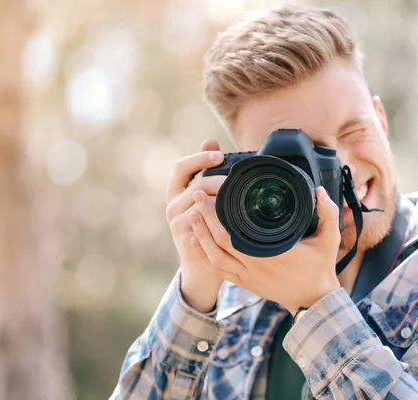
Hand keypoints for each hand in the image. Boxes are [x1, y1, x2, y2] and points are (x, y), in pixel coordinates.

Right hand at [165, 138, 225, 312]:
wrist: (200, 267)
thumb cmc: (205, 226)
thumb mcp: (201, 197)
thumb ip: (204, 170)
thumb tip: (209, 141)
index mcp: (176, 192)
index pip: (181, 168)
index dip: (199, 158)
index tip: (220, 155)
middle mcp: (173, 207)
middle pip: (198, 186)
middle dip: (222, 181)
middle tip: (242, 181)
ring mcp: (177, 225)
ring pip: (203, 206)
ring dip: (226, 200)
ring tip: (245, 198)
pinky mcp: (186, 241)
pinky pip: (206, 227)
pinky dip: (222, 221)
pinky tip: (237, 218)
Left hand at [188, 185, 341, 314]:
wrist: (314, 300)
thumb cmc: (320, 268)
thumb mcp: (329, 240)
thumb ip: (327, 213)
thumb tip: (318, 190)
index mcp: (271, 254)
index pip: (235, 233)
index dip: (218, 215)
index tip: (212, 194)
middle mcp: (254, 266)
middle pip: (219, 242)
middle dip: (204, 218)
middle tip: (198, 196)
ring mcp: (247, 277)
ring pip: (214, 258)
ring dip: (200, 236)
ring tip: (193, 215)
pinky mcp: (245, 284)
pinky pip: (218, 271)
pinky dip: (204, 256)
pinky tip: (196, 242)